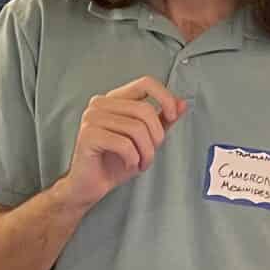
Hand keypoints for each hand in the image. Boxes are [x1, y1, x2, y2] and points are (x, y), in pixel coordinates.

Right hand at [58, 76, 186, 208]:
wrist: (89, 185)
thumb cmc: (114, 162)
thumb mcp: (145, 140)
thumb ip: (162, 120)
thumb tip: (182, 104)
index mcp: (114, 99)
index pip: (145, 83)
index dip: (164, 97)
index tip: (173, 116)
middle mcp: (100, 104)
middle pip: (144, 110)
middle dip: (156, 137)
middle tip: (150, 153)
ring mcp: (91, 118)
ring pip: (136, 128)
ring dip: (146, 152)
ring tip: (140, 163)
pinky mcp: (88, 135)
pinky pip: (124, 144)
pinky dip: (132, 159)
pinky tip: (129, 164)